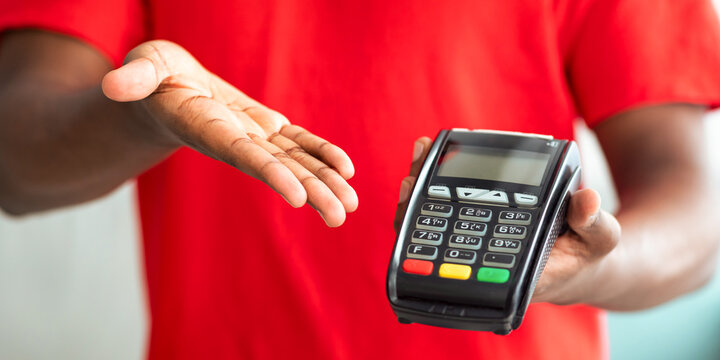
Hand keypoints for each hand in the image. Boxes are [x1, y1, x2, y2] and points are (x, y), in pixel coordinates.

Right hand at [101, 40, 356, 226]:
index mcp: (208, 130)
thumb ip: (134, 77)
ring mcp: (253, 137)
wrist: (168, 91)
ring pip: (294, 161)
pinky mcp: (265, 126)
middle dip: (311, 191)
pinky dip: (321, 153)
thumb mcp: (142, 68)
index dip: (271, 174)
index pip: (243, 156)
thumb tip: (113, 85)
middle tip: (340, 215)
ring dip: (324, 181)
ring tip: (350, 204)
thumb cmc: (153, 80)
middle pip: (278, 169)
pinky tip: (346, 168)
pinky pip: (298, 142)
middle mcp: (235, 141)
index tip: (298, 196)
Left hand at [394, 137, 620, 305]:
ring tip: (417, 159)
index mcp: (512, 275)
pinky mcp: (471, 228)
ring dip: (422, 193)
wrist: (576, 259)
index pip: (465, 263)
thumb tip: (586, 200)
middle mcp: (484, 264)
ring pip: (436, 223)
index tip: (430, 204)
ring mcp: (473, 246)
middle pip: (440, 239)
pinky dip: (433, 185)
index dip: (439, 239)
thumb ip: (594, 222)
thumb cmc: (583, 250)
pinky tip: (427, 158)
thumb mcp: (600, 238)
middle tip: (412, 177)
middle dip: (420, 208)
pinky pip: (444, 210)